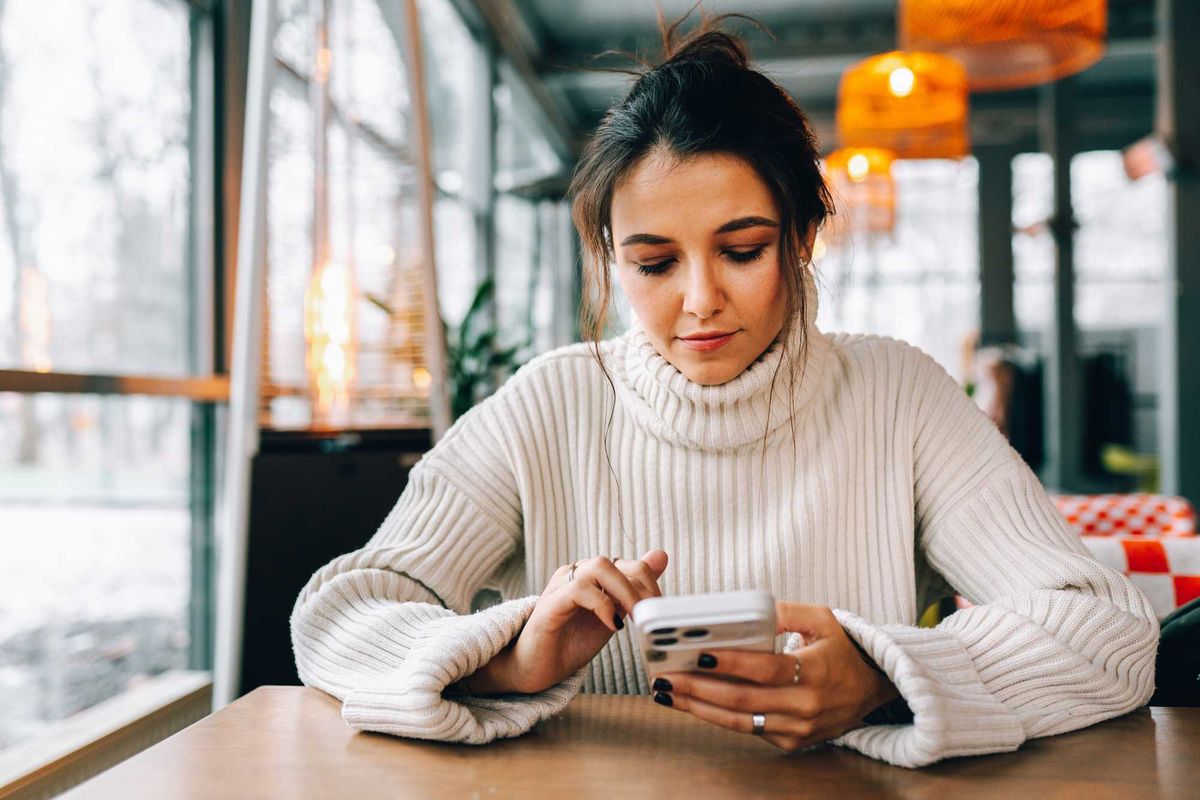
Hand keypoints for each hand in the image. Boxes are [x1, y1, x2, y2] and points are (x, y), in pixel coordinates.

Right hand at [467, 550, 668, 694]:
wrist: (534, 670)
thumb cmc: (570, 644)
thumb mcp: (611, 617)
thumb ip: (633, 589)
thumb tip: (661, 556)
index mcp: (590, 577)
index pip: (627, 564)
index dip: (649, 585)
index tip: (659, 612)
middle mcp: (575, 574)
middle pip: (615, 562)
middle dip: (640, 588)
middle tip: (649, 616)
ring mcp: (561, 587)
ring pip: (598, 566)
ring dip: (624, 592)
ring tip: (633, 618)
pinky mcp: (550, 605)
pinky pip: (579, 589)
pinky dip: (602, 605)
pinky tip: (613, 626)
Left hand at [651, 602, 899, 752]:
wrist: (871, 691)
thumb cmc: (841, 649)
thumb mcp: (822, 619)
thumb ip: (784, 611)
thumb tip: (745, 611)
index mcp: (814, 671)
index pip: (765, 669)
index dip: (730, 663)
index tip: (698, 654)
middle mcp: (805, 706)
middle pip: (742, 700)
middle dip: (697, 688)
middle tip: (664, 676)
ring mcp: (797, 729)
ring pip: (739, 720)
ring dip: (698, 707)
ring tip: (667, 692)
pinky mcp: (790, 742)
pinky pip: (747, 729)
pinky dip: (717, 716)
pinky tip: (691, 702)